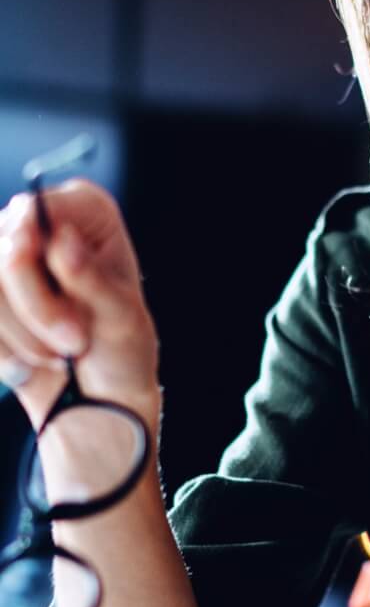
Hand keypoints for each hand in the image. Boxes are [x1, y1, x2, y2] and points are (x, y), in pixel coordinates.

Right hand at [0, 179, 159, 427]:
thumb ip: (89, 277)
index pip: (34, 210)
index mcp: (86, 210)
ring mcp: (4, 257)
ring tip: (58, 355)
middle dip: (36, 307)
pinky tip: (26, 366)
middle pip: (2, 250)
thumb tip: (62, 237)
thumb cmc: (119, 348)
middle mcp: (40, 223)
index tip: (61, 290)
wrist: (95, 396)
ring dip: (19, 333)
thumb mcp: (118, 316)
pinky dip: (0, 349)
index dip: (32, 251)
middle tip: (75, 341)